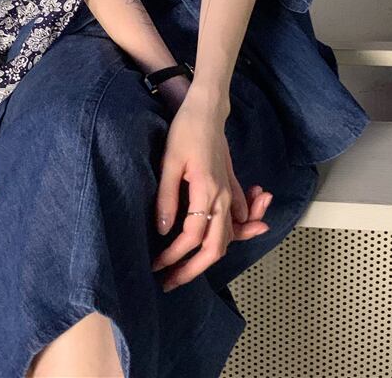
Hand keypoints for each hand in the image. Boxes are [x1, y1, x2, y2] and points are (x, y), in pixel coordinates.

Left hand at [152, 84, 272, 291]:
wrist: (208, 109)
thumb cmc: (186, 130)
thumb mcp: (169, 161)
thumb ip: (167, 197)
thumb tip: (162, 230)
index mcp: (207, 190)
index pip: (192, 236)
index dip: (173, 255)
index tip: (155, 264)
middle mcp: (223, 196)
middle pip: (215, 246)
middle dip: (192, 269)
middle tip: (169, 281)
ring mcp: (230, 191)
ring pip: (228, 236)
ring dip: (210, 257)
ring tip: (187, 269)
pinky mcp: (231, 185)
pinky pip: (236, 218)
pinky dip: (234, 235)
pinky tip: (218, 244)